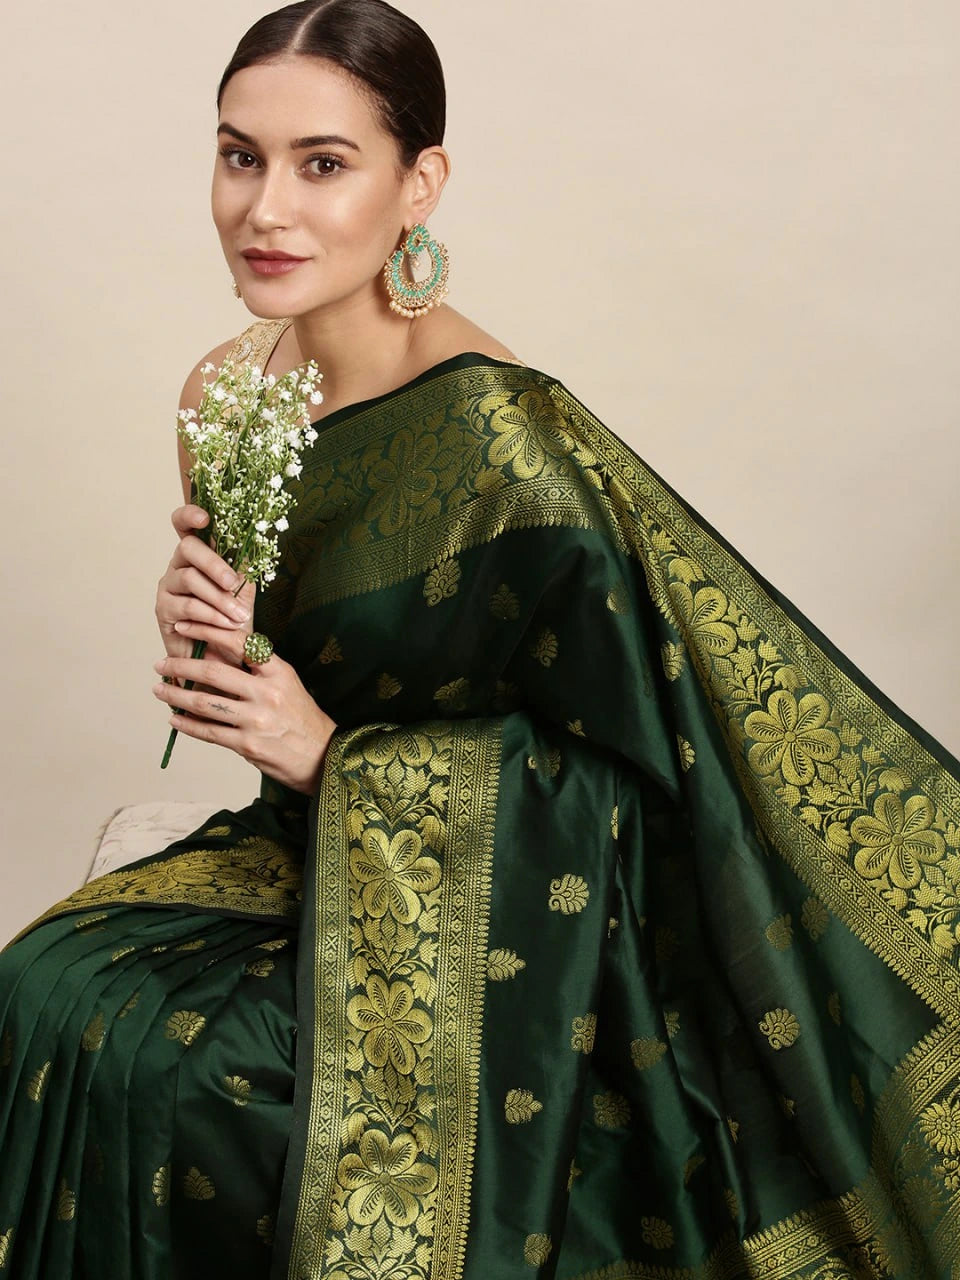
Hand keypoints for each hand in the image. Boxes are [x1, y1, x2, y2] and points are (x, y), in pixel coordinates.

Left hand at [152, 621, 336, 793]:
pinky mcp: (247, 745)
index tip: (185, 627)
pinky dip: (187, 724)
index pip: (238, 642)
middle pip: (213, 672)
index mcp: (278, 671)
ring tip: (160, 690)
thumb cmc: (301, 718)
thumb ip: (256, 670)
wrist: (323, 755)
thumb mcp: (287, 684)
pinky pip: (209, 731)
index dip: (207, 631)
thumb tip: (215, 656)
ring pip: (205, 702)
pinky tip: (174, 718)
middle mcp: (267, 692)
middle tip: (161, 664)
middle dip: (180, 666)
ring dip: (176, 695)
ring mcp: (256, 720)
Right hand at [156, 505, 254, 665]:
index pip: (184, 525)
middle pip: (188, 548)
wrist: (222, 655)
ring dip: (219, 598)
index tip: (204, 518)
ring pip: (190, 578)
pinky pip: (188, 606)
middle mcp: (178, 564)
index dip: (190, 515)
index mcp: (198, 554)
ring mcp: (167, 585)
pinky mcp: (163, 609)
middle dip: (214, 564)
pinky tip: (225, 625)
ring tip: (238, 616)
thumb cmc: (232, 619)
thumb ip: (243, 565)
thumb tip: (254, 540)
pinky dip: (212, 615)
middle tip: (233, 582)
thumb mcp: (244, 588)